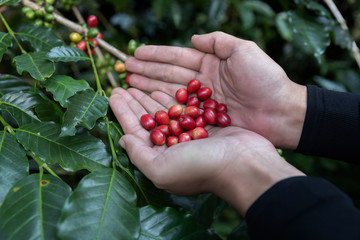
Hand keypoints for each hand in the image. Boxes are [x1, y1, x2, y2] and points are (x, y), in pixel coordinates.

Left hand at [109, 87, 303, 215]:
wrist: (245, 164)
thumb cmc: (201, 168)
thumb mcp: (161, 169)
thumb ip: (138, 155)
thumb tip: (121, 140)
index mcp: (160, 158)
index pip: (135, 131)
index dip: (122, 112)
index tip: (112, 93)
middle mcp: (173, 147)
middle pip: (148, 119)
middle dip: (134, 102)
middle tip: (122, 84)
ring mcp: (189, 135)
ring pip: (165, 112)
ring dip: (151, 96)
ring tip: (138, 82)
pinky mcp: (205, 125)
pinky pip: (184, 108)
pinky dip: (173, 97)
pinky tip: (163, 86)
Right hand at [125, 31, 306, 148]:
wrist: (282, 112)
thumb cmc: (266, 79)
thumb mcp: (244, 50)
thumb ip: (219, 42)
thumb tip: (193, 39)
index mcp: (212, 64)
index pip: (178, 57)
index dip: (157, 55)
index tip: (137, 54)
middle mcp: (204, 83)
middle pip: (169, 75)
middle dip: (147, 71)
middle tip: (126, 69)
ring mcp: (203, 103)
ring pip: (170, 93)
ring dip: (149, 88)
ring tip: (129, 84)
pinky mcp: (204, 120)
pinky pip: (179, 112)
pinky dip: (162, 108)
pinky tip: (146, 105)